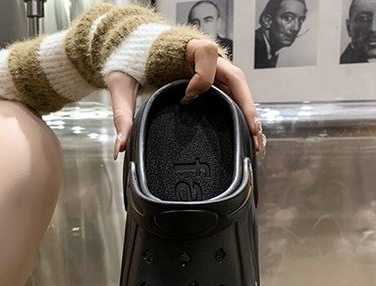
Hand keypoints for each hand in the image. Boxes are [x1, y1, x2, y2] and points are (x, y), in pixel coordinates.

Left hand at [106, 38, 264, 159]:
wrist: (131, 49)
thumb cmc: (129, 60)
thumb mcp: (121, 84)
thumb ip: (121, 114)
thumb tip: (120, 146)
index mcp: (185, 47)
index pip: (206, 54)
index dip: (201, 77)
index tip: (186, 97)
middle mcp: (205, 59)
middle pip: (234, 76)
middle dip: (244, 103)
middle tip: (251, 130)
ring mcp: (211, 72)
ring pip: (237, 89)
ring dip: (248, 114)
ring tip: (255, 143)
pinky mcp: (211, 85)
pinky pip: (231, 97)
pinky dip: (240, 116)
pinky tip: (247, 137)